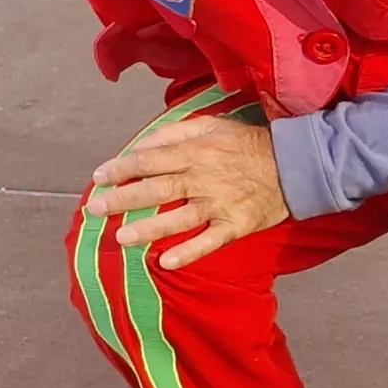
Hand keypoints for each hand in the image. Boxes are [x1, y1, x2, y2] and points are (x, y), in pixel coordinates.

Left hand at [81, 114, 288, 268]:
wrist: (293, 165)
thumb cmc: (247, 143)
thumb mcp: (211, 125)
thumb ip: (174, 132)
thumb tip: (142, 145)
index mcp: (195, 152)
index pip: (149, 160)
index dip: (121, 168)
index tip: (98, 177)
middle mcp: (203, 178)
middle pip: (156, 189)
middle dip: (122, 199)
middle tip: (94, 209)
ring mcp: (219, 205)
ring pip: (177, 219)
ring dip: (148, 228)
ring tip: (121, 238)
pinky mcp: (235, 226)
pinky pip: (208, 242)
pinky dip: (188, 253)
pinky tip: (165, 262)